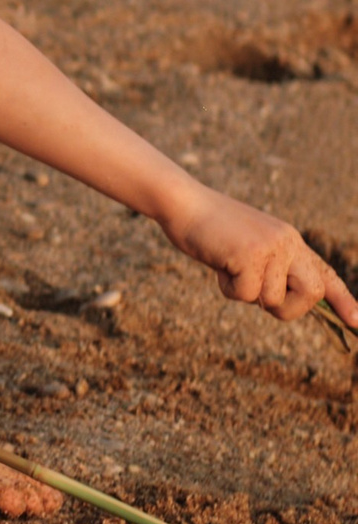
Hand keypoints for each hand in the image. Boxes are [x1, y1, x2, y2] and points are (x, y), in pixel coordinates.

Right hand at [163, 186, 357, 327]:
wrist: (183, 201)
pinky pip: (246, 295)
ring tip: (228, 268)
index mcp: (290, 240)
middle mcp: (287, 242)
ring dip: (247, 294)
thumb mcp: (248, 244)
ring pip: (274, 300)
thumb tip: (281, 300)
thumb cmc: (209, 228)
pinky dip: (228, 289)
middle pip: (312, 292)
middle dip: (290, 308)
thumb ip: (270, 266)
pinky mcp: (249, 255)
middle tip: (260, 297)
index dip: (343, 300)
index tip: (357, 322)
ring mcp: (270, 247)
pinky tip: (218, 264)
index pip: (324, 273)